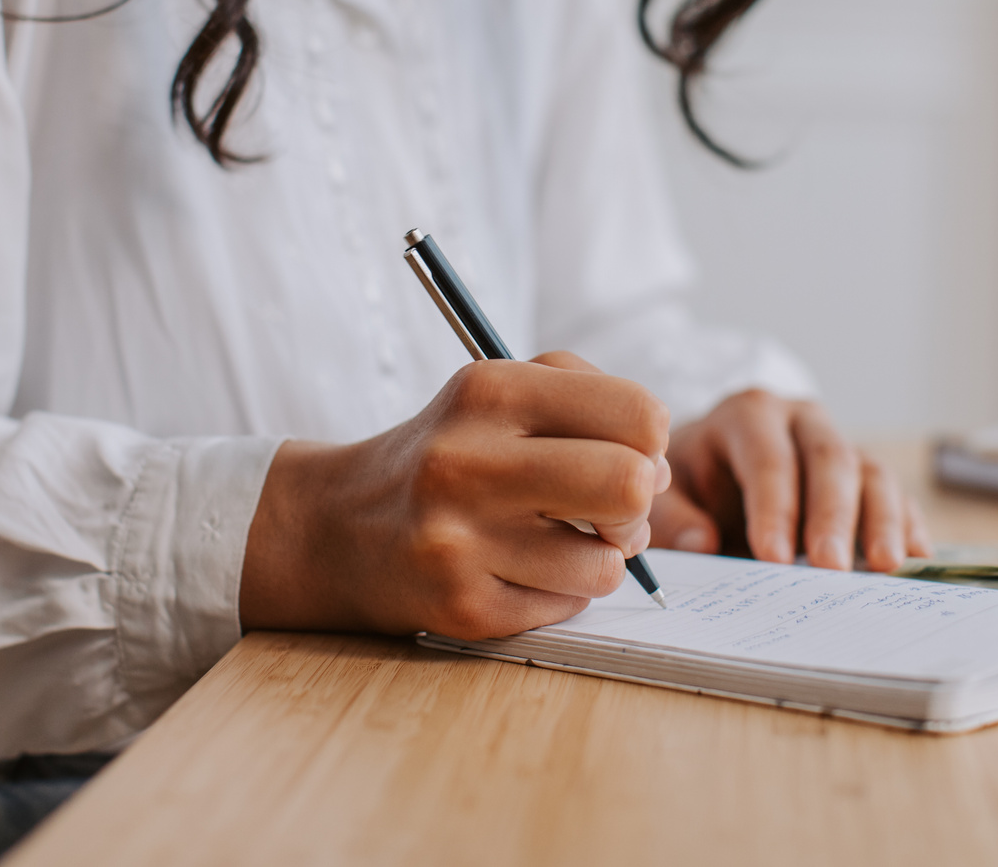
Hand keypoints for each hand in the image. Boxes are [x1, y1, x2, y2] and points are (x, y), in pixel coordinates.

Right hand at [240, 352, 669, 639]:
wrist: (340, 526)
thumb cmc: (448, 452)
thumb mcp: (499, 389)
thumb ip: (587, 398)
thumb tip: (657, 467)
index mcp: (489, 391)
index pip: (636, 413)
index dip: (650, 440)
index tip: (627, 451)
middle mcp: (468, 462)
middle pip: (629, 486)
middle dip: (638, 504)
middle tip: (613, 509)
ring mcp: (460, 541)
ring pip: (605, 564)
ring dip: (601, 558)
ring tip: (562, 542)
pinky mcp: (462, 606)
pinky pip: (566, 608)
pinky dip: (560, 592)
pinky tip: (519, 570)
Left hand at [648, 390, 930, 572]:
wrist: (715, 463)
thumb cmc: (692, 479)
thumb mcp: (668, 492)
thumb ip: (675, 518)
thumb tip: (702, 545)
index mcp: (748, 414)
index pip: (768, 457)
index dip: (774, 508)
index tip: (773, 558)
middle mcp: (802, 421)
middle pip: (830, 459)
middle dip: (832, 516)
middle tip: (830, 569)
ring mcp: (840, 443)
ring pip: (872, 473)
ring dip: (882, 521)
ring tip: (884, 567)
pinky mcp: (867, 475)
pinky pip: (897, 494)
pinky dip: (908, 525)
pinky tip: (914, 560)